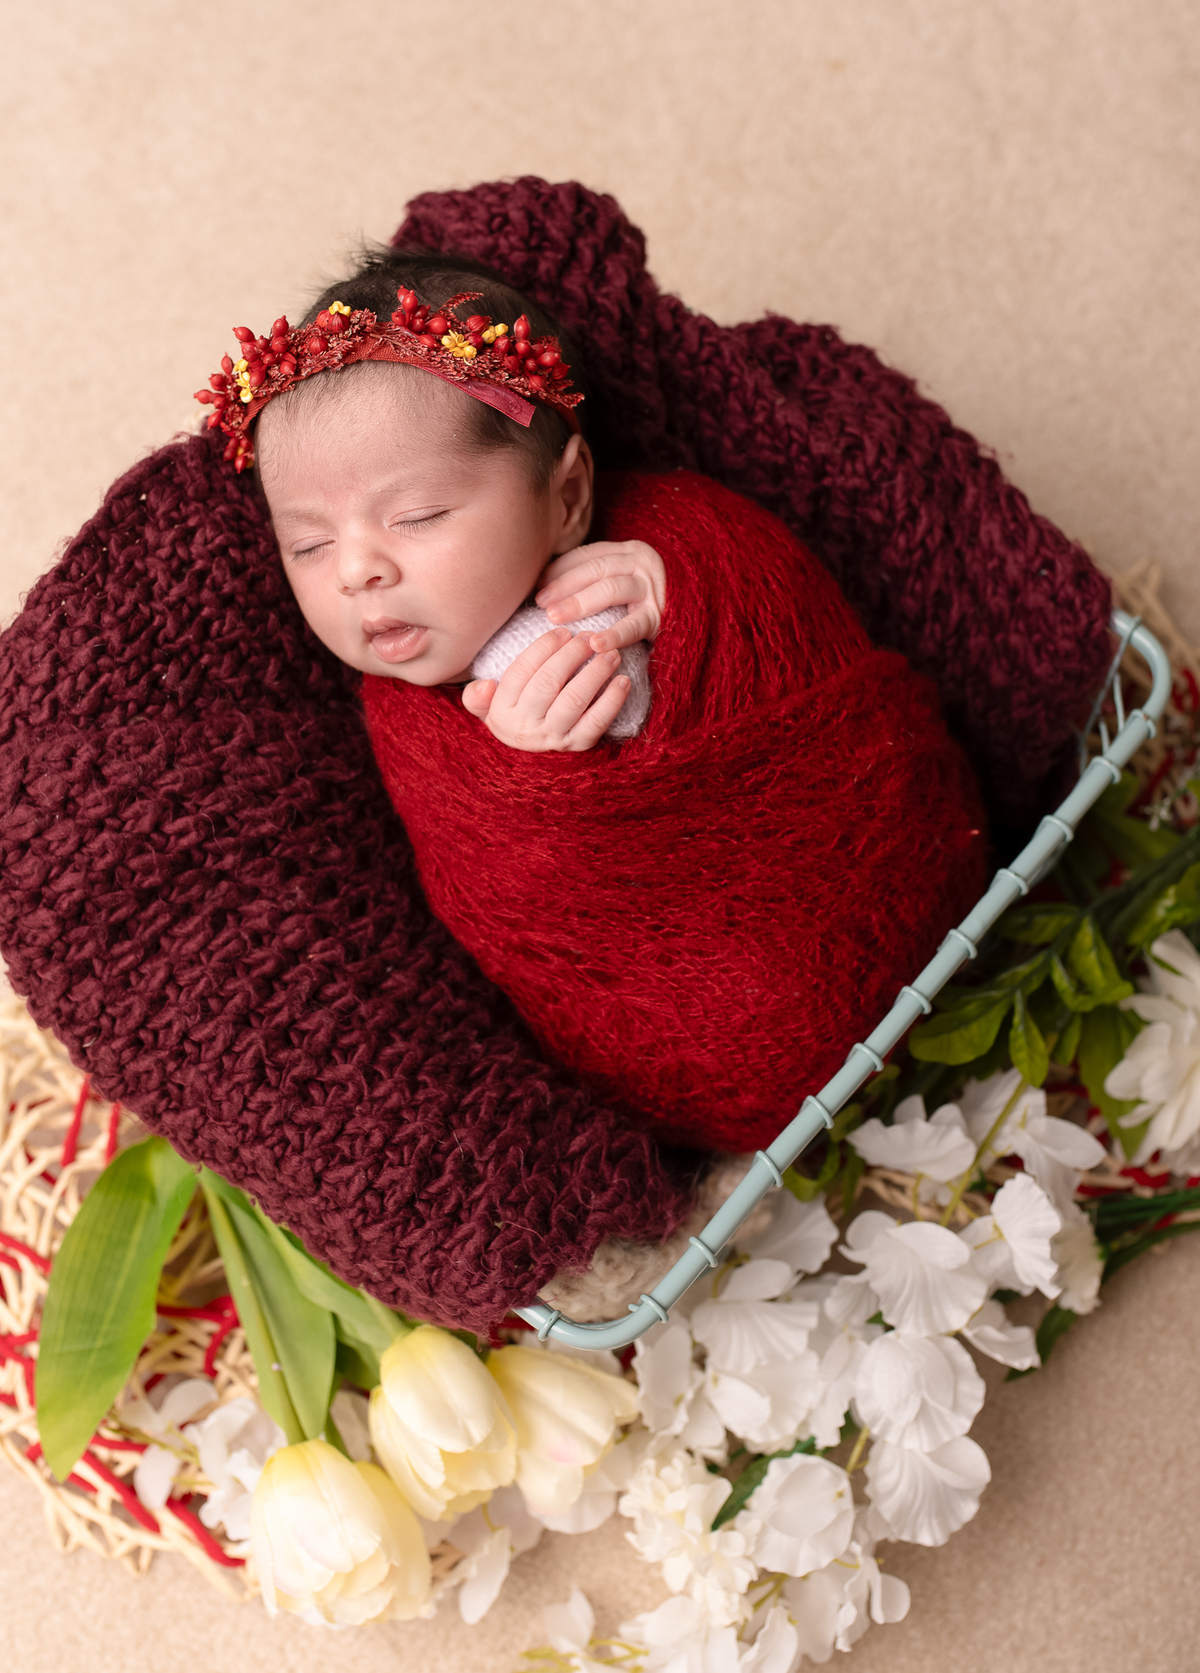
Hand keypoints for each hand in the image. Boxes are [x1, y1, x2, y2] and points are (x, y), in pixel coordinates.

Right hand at [461, 626, 630, 751]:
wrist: (528, 761)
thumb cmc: (513, 717)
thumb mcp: (486, 708)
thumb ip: (477, 696)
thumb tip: (484, 685)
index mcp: (501, 711)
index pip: (521, 672)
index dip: (543, 648)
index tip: (563, 631)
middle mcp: (526, 727)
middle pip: (549, 683)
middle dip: (571, 655)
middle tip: (589, 637)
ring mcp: (553, 738)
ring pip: (575, 700)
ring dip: (595, 672)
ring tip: (610, 652)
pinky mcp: (577, 746)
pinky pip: (597, 723)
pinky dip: (612, 700)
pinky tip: (623, 680)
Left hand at [533, 540, 665, 652]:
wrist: (695, 616)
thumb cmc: (641, 603)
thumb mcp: (619, 581)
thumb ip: (590, 579)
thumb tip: (540, 587)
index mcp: (627, 551)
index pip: (586, 555)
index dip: (558, 569)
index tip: (535, 585)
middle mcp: (641, 562)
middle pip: (595, 569)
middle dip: (564, 585)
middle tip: (540, 602)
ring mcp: (653, 587)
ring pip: (611, 589)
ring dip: (579, 603)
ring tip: (554, 618)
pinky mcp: (661, 616)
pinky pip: (634, 625)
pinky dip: (613, 634)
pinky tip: (594, 645)